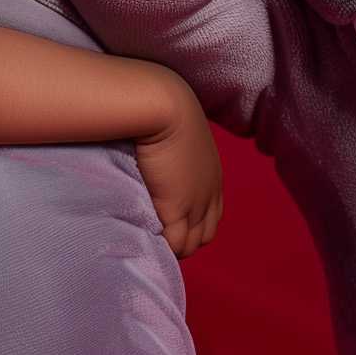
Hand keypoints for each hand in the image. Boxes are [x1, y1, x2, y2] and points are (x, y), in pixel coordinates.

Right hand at [132, 74, 223, 256]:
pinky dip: (161, 247)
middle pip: (205, 235)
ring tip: (148, 242)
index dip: (193, 225)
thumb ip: (173, 148)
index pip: (212, 216)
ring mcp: (195, 204)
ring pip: (190, 245)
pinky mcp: (176, 210)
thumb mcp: (178, 133)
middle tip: (157, 239)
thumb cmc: (163, 109)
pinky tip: (143, 240)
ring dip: (172, 248)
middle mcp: (210, 194)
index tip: (170, 225)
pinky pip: (173, 244)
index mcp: (212, 177)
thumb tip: (153, 150)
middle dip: (185, 241)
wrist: (163, 106)